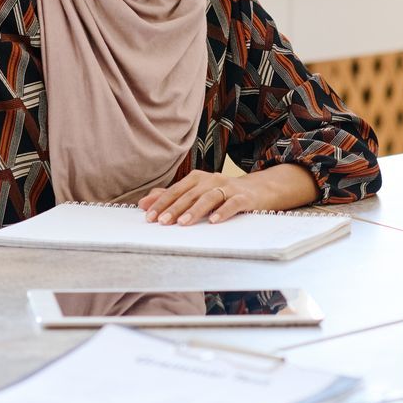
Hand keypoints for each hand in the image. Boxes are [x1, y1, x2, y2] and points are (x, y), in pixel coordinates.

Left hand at [139, 171, 269, 224]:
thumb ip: (171, 198)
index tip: (149, 216)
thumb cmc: (223, 194)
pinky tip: (213, 221)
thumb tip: (143, 203)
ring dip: (195, 211)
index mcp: (198, 178)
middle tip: (162, 222)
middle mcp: (212, 180)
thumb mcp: (197, 193)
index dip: (162, 202)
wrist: (258, 190)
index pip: (176, 190)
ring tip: (183, 223)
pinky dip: (223, 211)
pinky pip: (232, 203)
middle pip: (190, 194)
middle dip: (174, 208)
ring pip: (209, 198)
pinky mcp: (244, 197)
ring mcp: (228, 187)